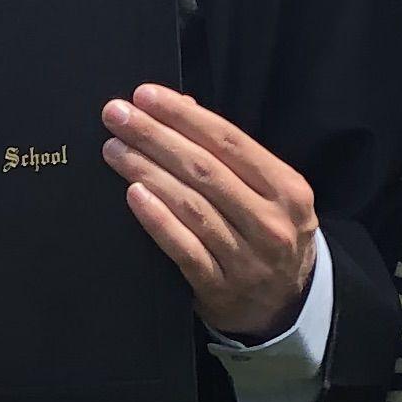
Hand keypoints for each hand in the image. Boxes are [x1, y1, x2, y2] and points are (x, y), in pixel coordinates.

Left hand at [102, 83, 318, 339]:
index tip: (146, 96)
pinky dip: (157, 220)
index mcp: (287, 189)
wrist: (287, 305)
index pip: (229, 142)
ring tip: (114, 150)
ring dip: (147, 172)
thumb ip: (230, 154)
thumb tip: (182, 106)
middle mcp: (271, 222)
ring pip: (191, 206)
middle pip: (205, 170)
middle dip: (156, 137)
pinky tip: (133, 195)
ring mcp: (246, 258)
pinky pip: (184, 249)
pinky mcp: (220, 288)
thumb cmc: (268, 233)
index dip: (184, 117)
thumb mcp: (269, 192)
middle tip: (117, 116)